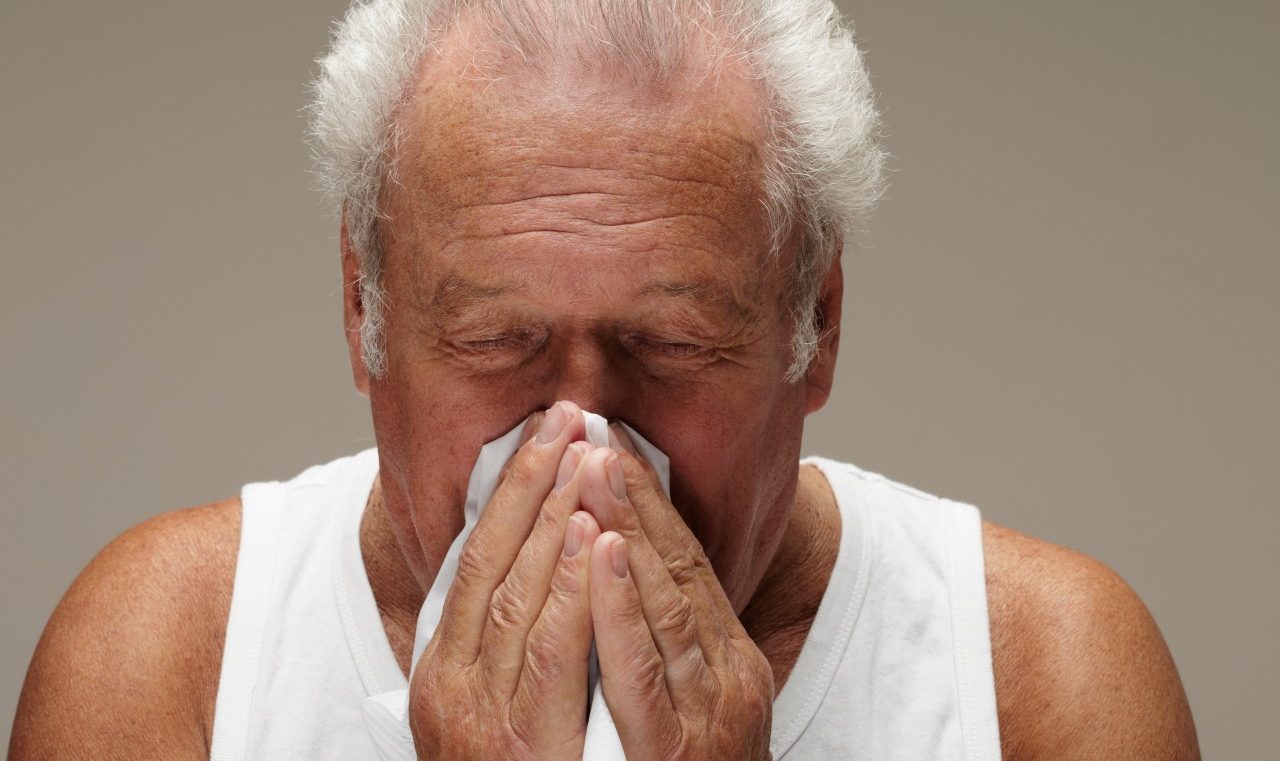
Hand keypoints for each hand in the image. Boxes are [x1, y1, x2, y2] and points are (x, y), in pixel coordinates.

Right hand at [409, 401, 605, 760]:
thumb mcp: (495, 701)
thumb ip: (506, 636)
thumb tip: (534, 550)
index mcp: (440, 673)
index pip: (473, 559)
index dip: (507, 491)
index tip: (540, 433)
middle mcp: (452, 694)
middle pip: (495, 566)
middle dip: (535, 486)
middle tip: (569, 419)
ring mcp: (490, 724)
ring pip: (523, 600)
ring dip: (558, 522)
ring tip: (587, 458)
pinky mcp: (529, 750)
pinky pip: (555, 655)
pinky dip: (578, 591)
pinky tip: (602, 541)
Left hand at [577, 425, 775, 760]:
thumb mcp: (692, 705)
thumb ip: (668, 646)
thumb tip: (625, 575)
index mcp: (730, 660)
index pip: (687, 564)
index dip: (648, 502)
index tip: (612, 446)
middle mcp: (730, 677)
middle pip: (679, 570)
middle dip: (632, 499)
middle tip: (593, 434)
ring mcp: (709, 713)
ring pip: (665, 603)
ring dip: (627, 529)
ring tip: (592, 468)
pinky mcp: (678, 749)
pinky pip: (642, 669)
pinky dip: (621, 604)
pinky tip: (600, 552)